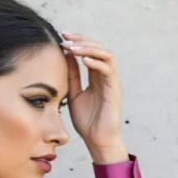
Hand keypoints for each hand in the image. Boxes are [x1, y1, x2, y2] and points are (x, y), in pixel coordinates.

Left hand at [59, 32, 125, 158]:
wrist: (97, 141)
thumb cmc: (87, 122)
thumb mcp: (74, 94)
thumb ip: (72, 76)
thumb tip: (66, 55)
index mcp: (96, 76)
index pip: (89, 50)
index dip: (78, 41)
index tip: (62, 36)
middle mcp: (106, 75)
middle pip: (98, 47)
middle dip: (82, 40)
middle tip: (65, 38)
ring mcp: (112, 81)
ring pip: (105, 54)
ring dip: (88, 48)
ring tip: (72, 48)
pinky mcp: (115, 89)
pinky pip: (108, 69)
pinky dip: (96, 62)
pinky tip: (83, 60)